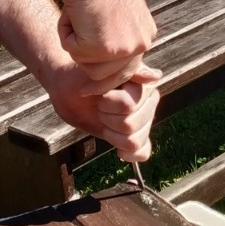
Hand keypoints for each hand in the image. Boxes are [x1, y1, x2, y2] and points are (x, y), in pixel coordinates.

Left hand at [47, 62, 161, 162]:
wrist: (68, 91)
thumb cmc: (84, 77)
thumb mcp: (103, 71)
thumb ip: (131, 72)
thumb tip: (156, 76)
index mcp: (145, 86)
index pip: (128, 106)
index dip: (107, 104)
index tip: (100, 93)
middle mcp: (149, 104)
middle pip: (130, 125)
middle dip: (107, 118)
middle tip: (99, 106)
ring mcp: (143, 122)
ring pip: (133, 142)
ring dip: (112, 134)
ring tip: (104, 120)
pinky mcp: (135, 137)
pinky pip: (142, 152)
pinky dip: (128, 154)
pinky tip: (117, 148)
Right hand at [55, 0, 156, 91]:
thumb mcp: (114, 10)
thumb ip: (114, 34)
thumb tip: (106, 63)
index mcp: (145, 35)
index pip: (126, 69)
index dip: (104, 76)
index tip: (87, 88)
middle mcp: (140, 44)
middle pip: (107, 76)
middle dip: (86, 64)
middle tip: (74, 59)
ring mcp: (123, 48)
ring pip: (87, 69)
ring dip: (74, 44)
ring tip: (77, 15)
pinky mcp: (103, 48)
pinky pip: (72, 52)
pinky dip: (65, 33)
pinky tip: (73, 11)